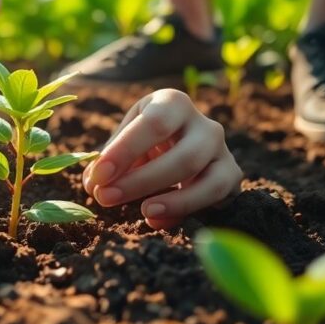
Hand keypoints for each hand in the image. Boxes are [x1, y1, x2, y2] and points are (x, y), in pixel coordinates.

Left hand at [82, 89, 241, 228]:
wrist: (178, 145)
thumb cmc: (144, 141)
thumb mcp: (124, 143)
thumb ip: (108, 163)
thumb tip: (94, 186)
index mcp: (172, 103)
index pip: (154, 124)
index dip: (125, 151)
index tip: (99, 176)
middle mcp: (204, 124)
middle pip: (183, 156)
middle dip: (141, 181)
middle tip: (106, 197)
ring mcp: (222, 151)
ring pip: (206, 179)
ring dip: (173, 200)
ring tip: (143, 212)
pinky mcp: (231, 176)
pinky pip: (214, 197)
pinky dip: (184, 211)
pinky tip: (156, 219)